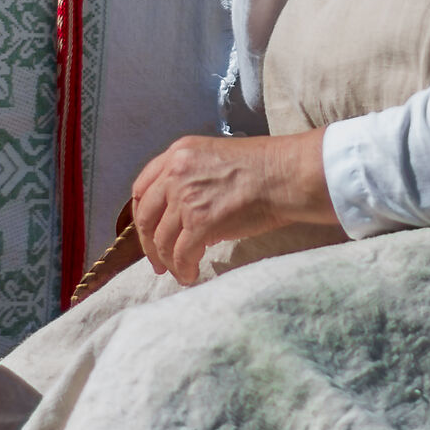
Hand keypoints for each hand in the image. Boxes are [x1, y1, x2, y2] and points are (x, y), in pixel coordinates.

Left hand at [131, 130, 336, 285]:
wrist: (287, 174)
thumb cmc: (265, 167)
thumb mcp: (217, 158)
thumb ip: (193, 179)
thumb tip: (185, 216)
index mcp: (178, 153)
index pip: (143, 187)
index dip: (141, 215)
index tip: (147, 231)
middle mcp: (175, 173)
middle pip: (146, 217)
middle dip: (149, 245)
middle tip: (157, 262)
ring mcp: (186, 198)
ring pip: (162, 240)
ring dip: (168, 261)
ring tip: (179, 273)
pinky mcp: (200, 222)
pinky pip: (181, 254)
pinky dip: (183, 269)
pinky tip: (191, 276)